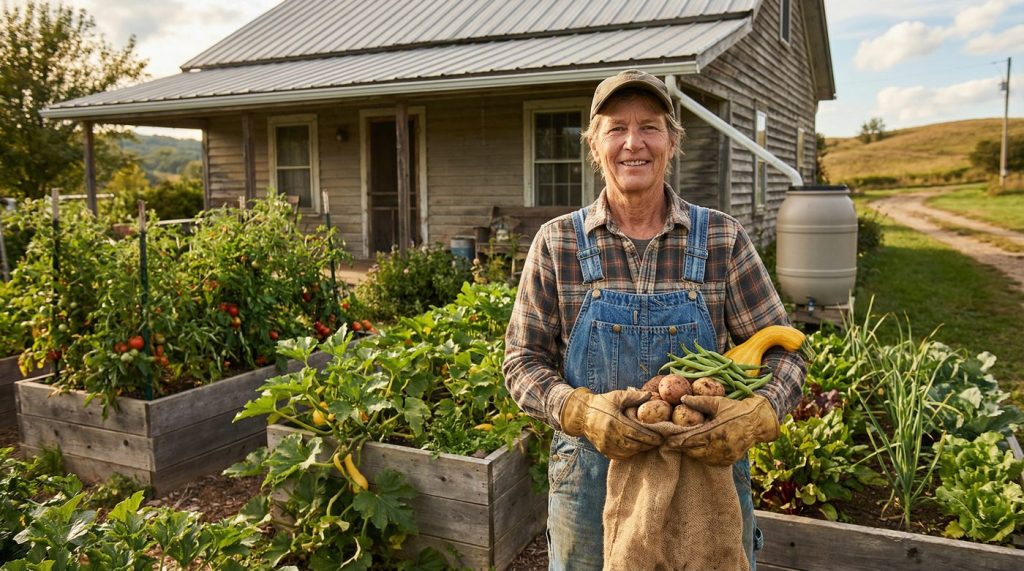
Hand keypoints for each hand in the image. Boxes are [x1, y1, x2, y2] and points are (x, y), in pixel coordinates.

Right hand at [560, 387, 662, 459]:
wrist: (582, 415)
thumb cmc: (601, 403)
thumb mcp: (617, 396)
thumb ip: (634, 396)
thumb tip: (651, 395)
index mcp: (615, 421)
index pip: (638, 432)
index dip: (651, 436)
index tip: (662, 435)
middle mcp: (610, 435)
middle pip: (636, 444)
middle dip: (649, 443)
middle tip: (659, 440)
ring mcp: (606, 445)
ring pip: (630, 451)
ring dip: (641, 448)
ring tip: (650, 443)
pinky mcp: (604, 451)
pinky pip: (622, 455)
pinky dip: (631, 452)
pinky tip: (637, 446)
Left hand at [665, 395, 779, 465]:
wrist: (758, 422)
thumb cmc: (736, 409)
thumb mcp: (719, 402)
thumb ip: (700, 401)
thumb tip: (682, 398)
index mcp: (716, 431)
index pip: (690, 439)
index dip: (677, 440)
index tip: (666, 439)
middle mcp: (720, 446)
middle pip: (693, 450)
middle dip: (681, 447)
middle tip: (670, 443)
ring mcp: (725, 455)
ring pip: (700, 458)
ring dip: (691, 452)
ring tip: (683, 445)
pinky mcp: (728, 460)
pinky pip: (710, 461)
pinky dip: (702, 456)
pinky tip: (698, 449)